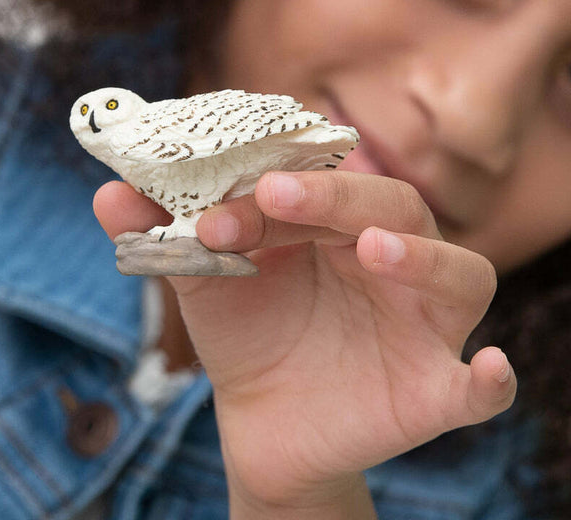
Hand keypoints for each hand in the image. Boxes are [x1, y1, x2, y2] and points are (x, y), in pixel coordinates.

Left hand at [94, 171, 515, 515]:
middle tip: (274, 197)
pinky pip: (478, 386)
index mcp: (338, 222)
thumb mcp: (201, 279)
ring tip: (373, 251)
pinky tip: (486, 370)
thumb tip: (105, 194)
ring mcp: (419, 322)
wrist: (260, 419)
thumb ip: (161, 234)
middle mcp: (389, 258)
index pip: (329, 177)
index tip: (228, 188)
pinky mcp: (433, 389)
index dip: (284, 175)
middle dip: (337, 198)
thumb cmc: (243, 331)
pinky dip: (489, 378)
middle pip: (394, 206)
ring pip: (458, 273)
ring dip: (421, 258)